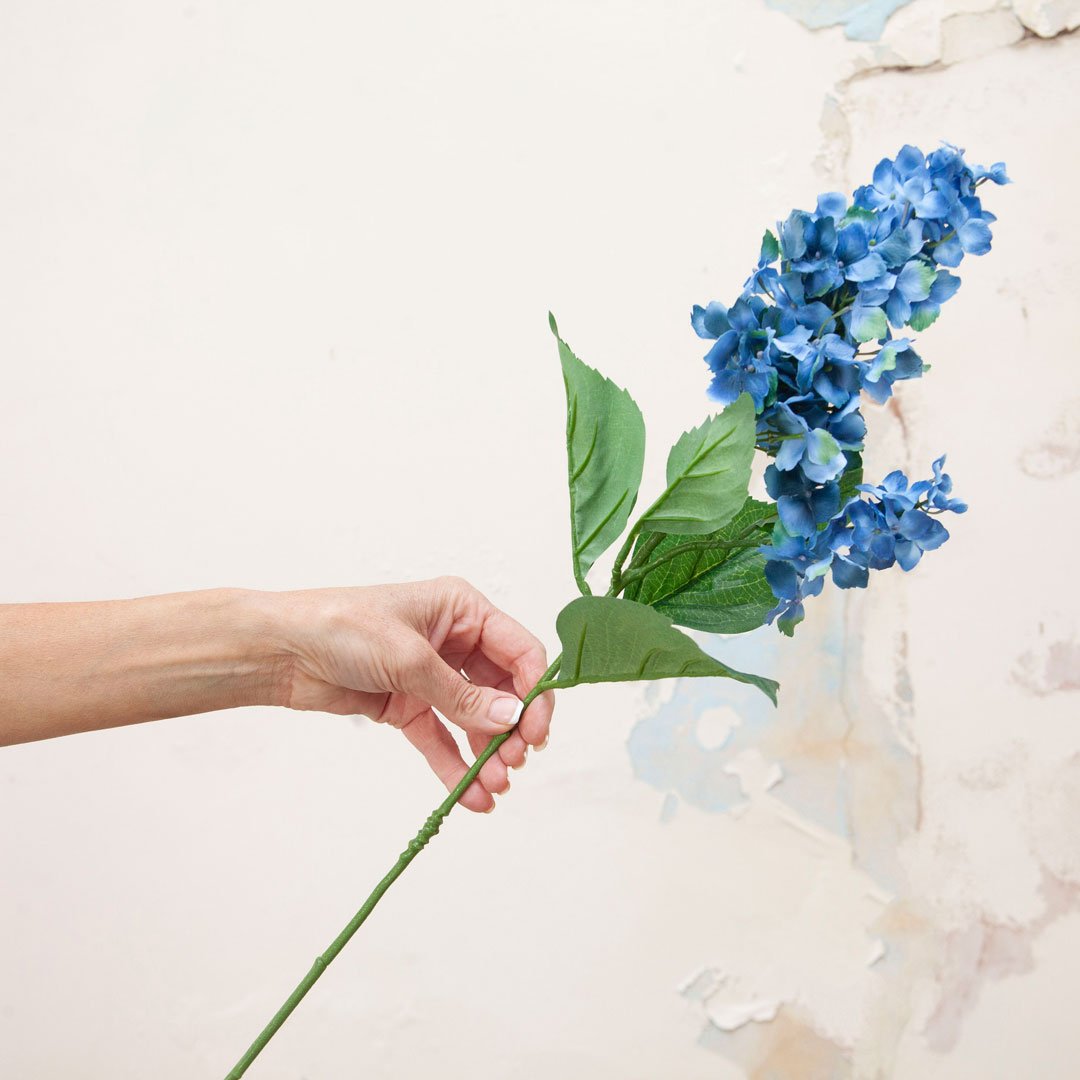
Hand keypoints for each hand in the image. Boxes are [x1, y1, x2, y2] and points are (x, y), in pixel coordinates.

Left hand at [275, 577, 554, 812]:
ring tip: (495, 785)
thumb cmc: (340, 626)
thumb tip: (510, 719)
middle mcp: (453, 640)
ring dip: (487, 752)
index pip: (519, 651)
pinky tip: (471, 796)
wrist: (280, 650)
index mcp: (462, 610)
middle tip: (514, 762)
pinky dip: (456, 765)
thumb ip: (461, 695)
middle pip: (502, 690)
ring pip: (474, 719)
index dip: (534, 691)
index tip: (535, 730)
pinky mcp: (408, 705)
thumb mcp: (409, 657)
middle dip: (512, 728)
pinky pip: (441, 738)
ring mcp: (431, 675)